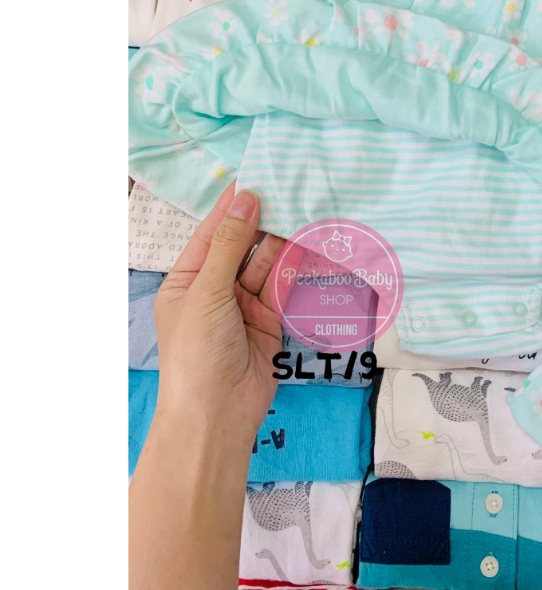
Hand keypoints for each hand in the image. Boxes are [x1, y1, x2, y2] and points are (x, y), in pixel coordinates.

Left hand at [153, 184, 285, 441]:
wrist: (217, 415)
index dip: (231, 206)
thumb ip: (230, 245)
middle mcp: (214, 289)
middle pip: (240, 245)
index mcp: (187, 280)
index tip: (254, 176)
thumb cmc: (197, 352)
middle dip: (260, 220)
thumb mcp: (208, 292)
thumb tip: (246, 199)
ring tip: (302, 207)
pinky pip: (281, 284)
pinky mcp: (269, 319)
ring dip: (280, 239)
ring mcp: (242, 305)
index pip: (211, 234)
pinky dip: (293, 264)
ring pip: (264, 262)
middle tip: (288, 187)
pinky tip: (306, 241)